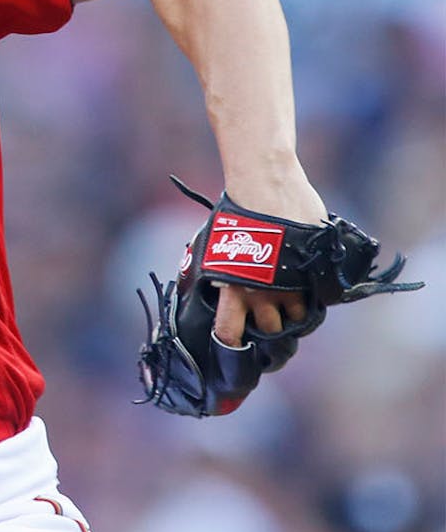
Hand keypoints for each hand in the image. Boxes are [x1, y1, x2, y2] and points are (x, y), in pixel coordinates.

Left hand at [212, 165, 324, 345]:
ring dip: (293, 315)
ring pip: (296, 319)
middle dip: (269, 330)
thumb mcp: (217, 246)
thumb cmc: (235, 211)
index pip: (229, 333)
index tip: (238, 347)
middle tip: (269, 319)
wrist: (266, 185)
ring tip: (288, 300)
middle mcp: (262, 293)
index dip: (233, 346)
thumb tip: (215, 291)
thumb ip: (220, 272)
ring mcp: (291, 285)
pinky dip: (313, 298)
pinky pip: (317, 300)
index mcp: (232, 288)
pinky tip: (306, 288)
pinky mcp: (314, 275)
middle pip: (270, 331)